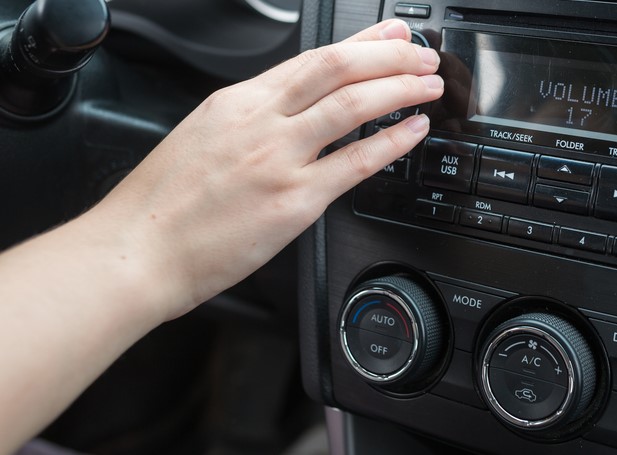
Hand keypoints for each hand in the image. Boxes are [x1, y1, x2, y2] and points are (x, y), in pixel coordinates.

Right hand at [89, 19, 442, 318]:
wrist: (137, 250)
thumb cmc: (161, 204)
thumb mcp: (202, 136)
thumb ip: (249, 119)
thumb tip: (291, 108)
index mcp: (237, 102)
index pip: (311, 59)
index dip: (361, 43)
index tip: (391, 34)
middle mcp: (261, 122)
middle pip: (338, 68)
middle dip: (390, 55)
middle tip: (422, 54)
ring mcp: (279, 159)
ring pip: (353, 104)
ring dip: (400, 88)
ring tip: (428, 85)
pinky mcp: (294, 201)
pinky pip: (356, 162)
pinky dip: (392, 141)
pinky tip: (414, 130)